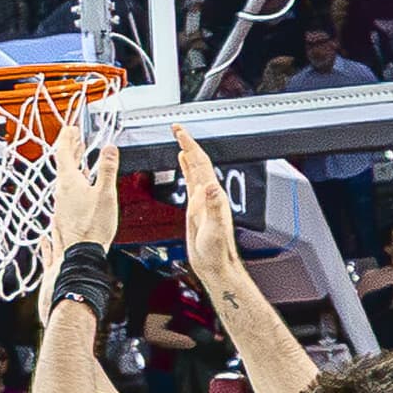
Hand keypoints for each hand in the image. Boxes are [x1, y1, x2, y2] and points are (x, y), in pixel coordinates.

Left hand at [42, 131, 119, 268]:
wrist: (81, 255)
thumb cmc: (92, 227)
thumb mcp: (105, 193)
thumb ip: (107, 169)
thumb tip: (109, 148)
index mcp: (69, 182)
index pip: (64, 152)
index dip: (67, 138)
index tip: (70, 128)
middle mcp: (61, 192)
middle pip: (64, 164)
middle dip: (71, 148)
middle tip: (75, 137)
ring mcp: (61, 204)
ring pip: (65, 178)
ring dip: (73, 164)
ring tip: (79, 156)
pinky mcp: (64, 215)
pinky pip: (67, 191)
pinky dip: (73, 180)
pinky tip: (79, 186)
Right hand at [170, 129, 237, 274]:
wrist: (214, 264)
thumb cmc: (216, 250)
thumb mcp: (215, 228)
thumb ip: (214, 206)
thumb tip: (210, 186)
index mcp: (211, 195)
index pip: (200, 163)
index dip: (190, 145)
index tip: (180, 132)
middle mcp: (208, 193)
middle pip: (197, 161)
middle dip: (187, 143)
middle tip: (176, 129)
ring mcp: (202, 199)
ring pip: (194, 169)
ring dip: (187, 153)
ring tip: (179, 140)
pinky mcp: (196, 207)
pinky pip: (190, 182)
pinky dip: (186, 169)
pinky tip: (182, 164)